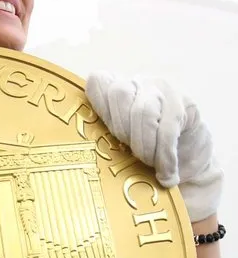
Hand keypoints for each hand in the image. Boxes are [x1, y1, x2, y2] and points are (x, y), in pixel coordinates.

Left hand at [85, 72, 222, 222]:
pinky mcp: (185, 105)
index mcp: (112, 88)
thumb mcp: (115, 143)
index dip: (99, 108)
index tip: (104, 136)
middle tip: (129, 155)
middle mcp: (136, 83)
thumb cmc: (141, 150)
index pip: (97, 82)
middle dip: (121, 130)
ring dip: (144, 145)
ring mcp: (161, 90)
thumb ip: (97, 138)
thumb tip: (72, 158)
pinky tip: (166, 175)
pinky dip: (165, 157)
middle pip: (119, 94)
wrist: (185, 157)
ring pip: (144, 111)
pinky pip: (169, 129)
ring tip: (148, 166)